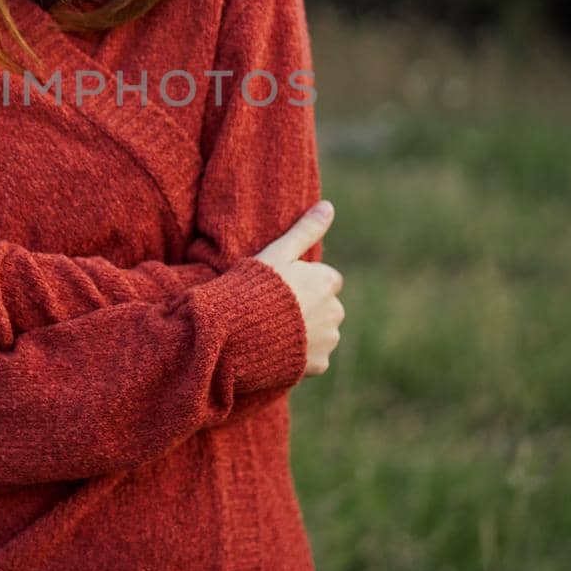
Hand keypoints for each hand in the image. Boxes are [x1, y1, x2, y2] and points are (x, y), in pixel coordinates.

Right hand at [254, 200, 343, 376]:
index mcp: (326, 281)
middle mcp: (335, 311)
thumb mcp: (277, 253)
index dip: (305, 282)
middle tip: (276, 309)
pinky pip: (314, 358)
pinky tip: (277, 348)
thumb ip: (305, 230)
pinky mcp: (318, 365)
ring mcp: (328, 340)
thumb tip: (329, 205)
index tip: (282, 287)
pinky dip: (301, 355)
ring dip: (307, 332)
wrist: (235, 334)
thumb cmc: (253, 288)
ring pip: (323, 333)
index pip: (328, 279)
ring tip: (274, 328)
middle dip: (310, 308)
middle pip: (327, 307)